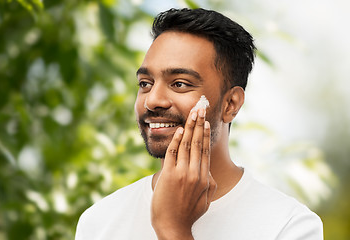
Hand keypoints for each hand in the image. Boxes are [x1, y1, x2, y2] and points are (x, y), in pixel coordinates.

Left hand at [151, 108, 216, 239]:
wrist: (173, 226)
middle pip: (197, 143)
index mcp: (205, 178)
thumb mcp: (206, 200)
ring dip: (190, 127)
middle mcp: (195, 173)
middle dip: (199, 124)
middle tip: (201, 109)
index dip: (206, 134)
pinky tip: (180, 129)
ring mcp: (182, 173)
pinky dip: (176, 140)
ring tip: (192, 114)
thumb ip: (209, 183)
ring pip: (186, 145)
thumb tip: (208, 171)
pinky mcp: (169, 175)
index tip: (206, 122)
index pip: (205, 150)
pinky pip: (172, 153)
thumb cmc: (189, 214)